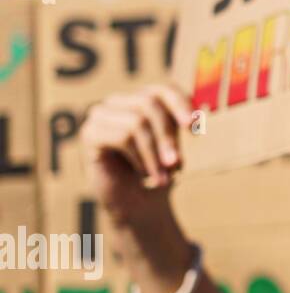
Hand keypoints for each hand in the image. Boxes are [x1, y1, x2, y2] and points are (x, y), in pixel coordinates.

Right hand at [80, 84, 189, 228]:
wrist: (135, 203)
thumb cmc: (157, 170)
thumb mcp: (174, 145)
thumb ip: (181, 127)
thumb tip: (197, 116)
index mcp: (142, 99)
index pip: (163, 89)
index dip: (181, 103)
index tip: (194, 127)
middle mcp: (119, 102)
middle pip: (149, 103)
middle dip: (167, 136)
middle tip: (177, 164)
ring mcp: (101, 115)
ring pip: (136, 122)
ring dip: (154, 154)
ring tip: (162, 178)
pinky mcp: (90, 133)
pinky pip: (122, 138)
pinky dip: (139, 158)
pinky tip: (144, 174)